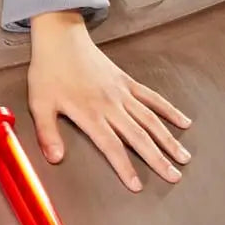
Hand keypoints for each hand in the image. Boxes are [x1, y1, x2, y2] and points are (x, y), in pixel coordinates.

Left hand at [27, 11, 192, 191]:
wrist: (60, 38)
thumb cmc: (48, 72)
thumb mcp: (39, 104)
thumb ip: (47, 133)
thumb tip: (55, 159)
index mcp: (89, 113)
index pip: (111, 146)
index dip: (124, 166)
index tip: (137, 186)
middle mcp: (110, 105)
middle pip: (138, 136)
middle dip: (157, 159)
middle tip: (174, 177)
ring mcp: (122, 92)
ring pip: (150, 119)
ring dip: (168, 139)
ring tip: (184, 158)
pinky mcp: (127, 81)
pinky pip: (152, 97)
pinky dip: (169, 110)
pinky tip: (184, 122)